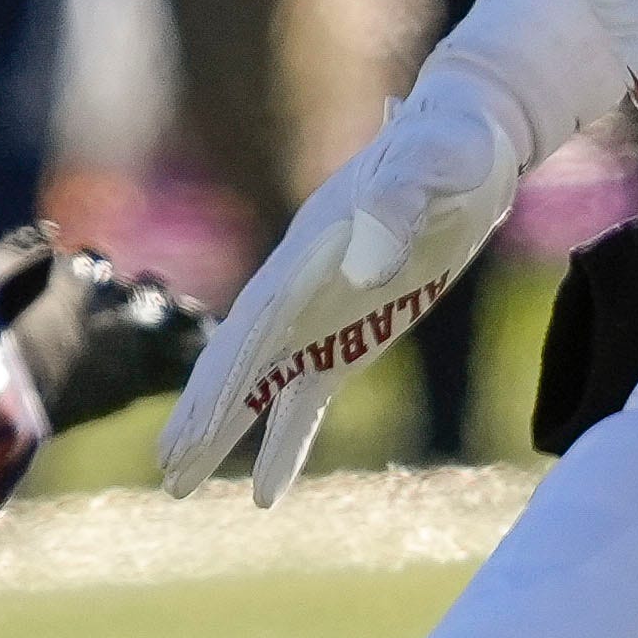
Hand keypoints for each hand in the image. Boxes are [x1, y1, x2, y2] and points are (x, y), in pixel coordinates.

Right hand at [155, 62, 532, 506]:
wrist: (470, 142)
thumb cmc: (450, 146)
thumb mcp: (434, 166)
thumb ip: (399, 206)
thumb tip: (369, 267)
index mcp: (309, 252)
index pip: (257, 325)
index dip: (228, 376)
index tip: (202, 426)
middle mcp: (299, 287)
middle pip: (238, 359)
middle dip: (202, 414)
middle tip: (167, 468)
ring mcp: (320, 315)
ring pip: (259, 385)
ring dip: (221, 434)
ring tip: (179, 486)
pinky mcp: (349, 336)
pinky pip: (306, 398)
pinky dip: (284, 443)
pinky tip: (265, 495)